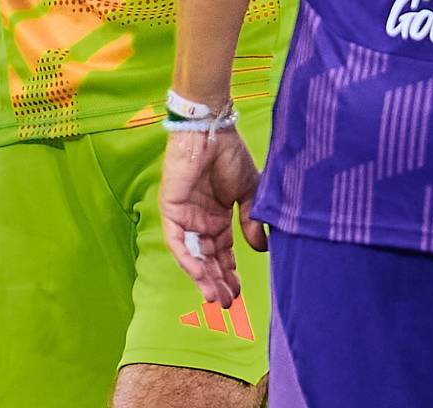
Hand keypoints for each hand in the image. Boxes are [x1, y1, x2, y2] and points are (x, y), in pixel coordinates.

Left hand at [160, 125, 263, 309]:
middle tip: (226, 302)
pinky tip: (200, 275)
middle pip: (207, 258)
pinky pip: (178, 241)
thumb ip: (252, 220)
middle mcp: (200, 219)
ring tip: (215, 297)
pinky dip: (188, 259)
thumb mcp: (250, 192)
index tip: (238, 292)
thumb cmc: (230, 154)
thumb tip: (260, 249)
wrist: (212, 130)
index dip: (230, 272)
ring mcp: (185, 216)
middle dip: (217, 281)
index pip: (222, 252)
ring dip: (203, 277)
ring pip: (192, 255)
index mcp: (218, 216)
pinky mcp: (172, 210)